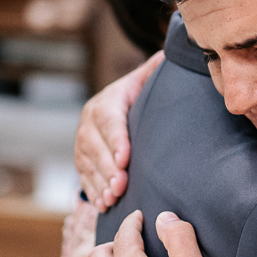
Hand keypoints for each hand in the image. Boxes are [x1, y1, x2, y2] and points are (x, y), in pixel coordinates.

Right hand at [74, 52, 163, 211]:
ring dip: (98, 182)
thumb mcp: (150, 77)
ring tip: (111, 199)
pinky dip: (91, 190)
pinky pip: (83, 174)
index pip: (110, 119)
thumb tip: (173, 52)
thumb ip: (158, 68)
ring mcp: (83, 139)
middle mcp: (91, 118)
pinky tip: (101, 204)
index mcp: (109, 99)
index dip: (116, 140)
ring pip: (87, 162)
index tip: (126, 159)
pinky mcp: (82, 156)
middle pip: (95, 145)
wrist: (125, 101)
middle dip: (107, 168)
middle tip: (120, 186)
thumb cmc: (146, 92)